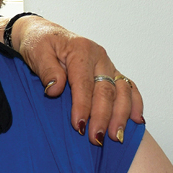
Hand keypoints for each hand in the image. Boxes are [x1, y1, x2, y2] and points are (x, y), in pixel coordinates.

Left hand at [9, 16, 143, 145]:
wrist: (42, 33)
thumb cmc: (39, 43)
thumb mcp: (36, 52)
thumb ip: (47, 70)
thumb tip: (55, 90)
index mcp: (81, 51)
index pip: (84, 83)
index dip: (83, 106)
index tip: (79, 126)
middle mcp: (99, 57)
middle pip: (106, 90)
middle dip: (103, 117)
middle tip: (97, 139)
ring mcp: (107, 64)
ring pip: (122, 91)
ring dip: (121, 115)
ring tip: (116, 137)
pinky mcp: (110, 72)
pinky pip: (128, 87)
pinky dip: (134, 103)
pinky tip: (136, 120)